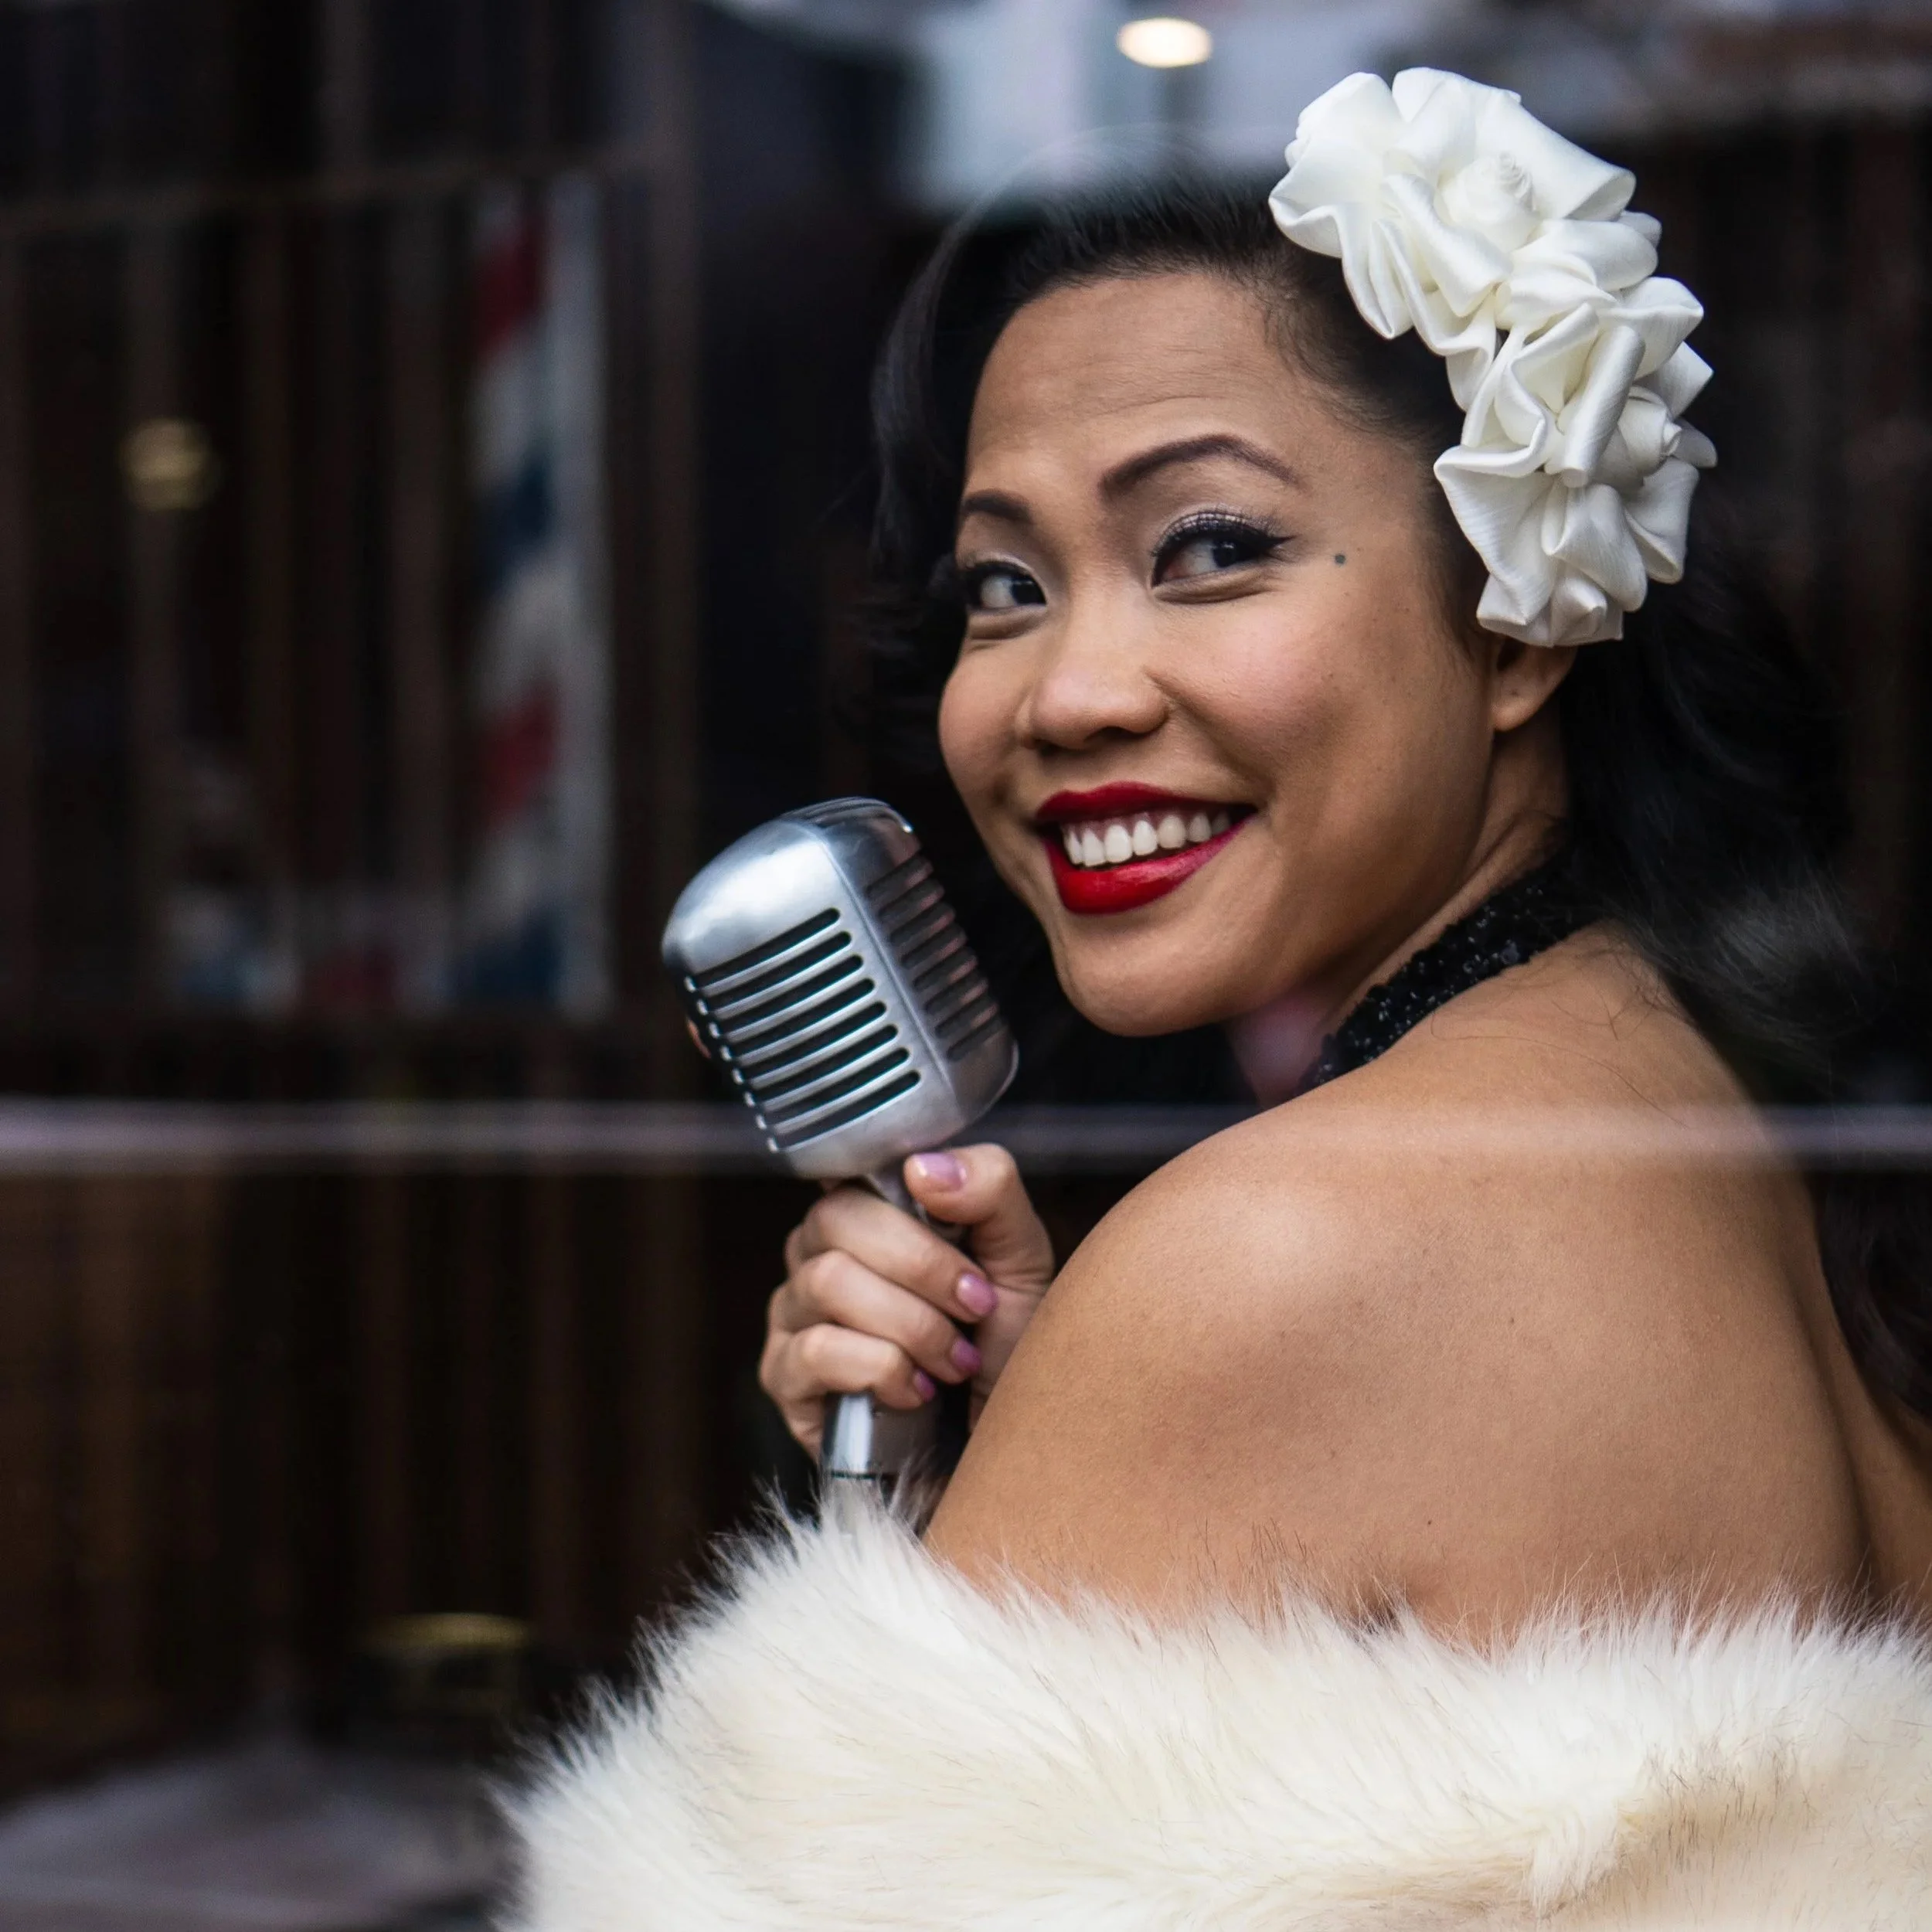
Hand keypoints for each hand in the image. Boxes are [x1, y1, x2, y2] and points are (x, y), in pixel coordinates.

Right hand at [760, 1144, 1053, 1456]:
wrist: (1007, 1448)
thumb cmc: (1009, 1349)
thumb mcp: (1022, 1258)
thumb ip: (988, 1188)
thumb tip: (921, 1167)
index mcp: (868, 1214)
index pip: (855, 1174)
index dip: (917, 1220)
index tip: (976, 1270)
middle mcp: (818, 1255)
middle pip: (835, 1220)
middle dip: (923, 1273)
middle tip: (974, 1314)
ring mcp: (794, 1316)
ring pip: (825, 1283)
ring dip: (910, 1327)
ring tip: (953, 1361)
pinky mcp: (785, 1380)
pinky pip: (812, 1351)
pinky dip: (880, 1370)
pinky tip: (914, 1394)